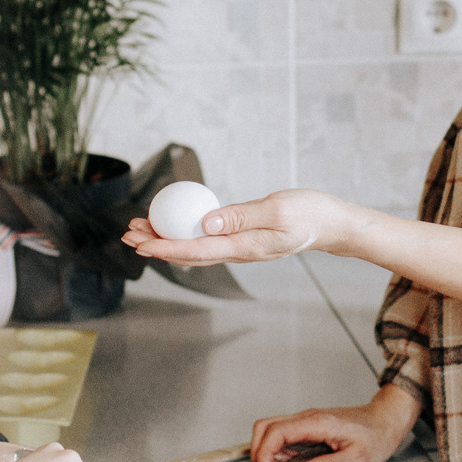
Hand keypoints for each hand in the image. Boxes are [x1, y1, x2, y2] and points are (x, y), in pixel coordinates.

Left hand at [124, 188, 358, 266]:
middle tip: (128, 232)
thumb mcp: (277, 209)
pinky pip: (207, 239)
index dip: (164, 247)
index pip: (195, 251)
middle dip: (155, 244)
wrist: (332, 225)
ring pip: (194, 247)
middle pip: (188, 252)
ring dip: (165, 238)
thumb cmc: (310, 214)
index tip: (140, 242)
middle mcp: (237, 251)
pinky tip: (174, 221)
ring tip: (141, 226)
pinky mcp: (242, 239)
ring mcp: (239, 247)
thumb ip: (241, 216)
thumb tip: (205, 222)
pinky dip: (185, 231)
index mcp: (244, 247)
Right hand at [249, 388, 419, 461]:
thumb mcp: (357, 457)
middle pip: (266, 425)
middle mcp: (308, 417)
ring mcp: (307, 420)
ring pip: (272, 428)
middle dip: (258, 449)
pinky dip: (278, 449)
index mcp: (318, 423)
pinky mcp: (309, 426)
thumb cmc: (376, 436)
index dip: (264, 452)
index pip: (277, 431)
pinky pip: (284, 434)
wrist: (386, 420)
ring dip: (267, 450)